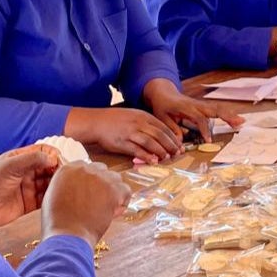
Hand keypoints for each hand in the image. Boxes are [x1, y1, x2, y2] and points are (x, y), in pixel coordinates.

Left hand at [0, 144, 60, 229]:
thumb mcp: (11, 166)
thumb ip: (32, 159)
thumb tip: (54, 157)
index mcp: (20, 159)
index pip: (43, 151)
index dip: (53, 155)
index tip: (58, 162)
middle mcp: (26, 172)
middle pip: (49, 167)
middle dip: (58, 169)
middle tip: (65, 175)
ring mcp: (28, 187)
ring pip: (49, 182)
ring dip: (57, 183)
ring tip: (63, 186)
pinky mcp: (29, 203)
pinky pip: (45, 198)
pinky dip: (53, 197)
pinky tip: (57, 196)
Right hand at [41, 162, 130, 246]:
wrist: (67, 234)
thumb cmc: (59, 221)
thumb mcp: (54, 195)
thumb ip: (68, 185)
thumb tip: (81, 186)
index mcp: (68, 169)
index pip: (87, 167)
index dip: (91, 181)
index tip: (90, 193)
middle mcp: (84, 169)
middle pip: (102, 170)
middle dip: (102, 184)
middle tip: (99, 202)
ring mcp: (100, 178)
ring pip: (115, 178)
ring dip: (114, 191)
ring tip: (107, 208)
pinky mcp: (113, 189)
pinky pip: (126, 190)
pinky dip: (123, 201)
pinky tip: (114, 212)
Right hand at [65, 105, 182, 164]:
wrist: (96, 122)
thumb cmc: (115, 120)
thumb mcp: (133, 116)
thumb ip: (146, 124)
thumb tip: (160, 136)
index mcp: (143, 116)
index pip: (163, 127)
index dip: (173, 137)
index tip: (180, 145)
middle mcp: (138, 123)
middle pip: (160, 135)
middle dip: (171, 145)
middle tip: (177, 153)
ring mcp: (130, 133)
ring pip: (151, 142)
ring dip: (161, 151)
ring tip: (167, 158)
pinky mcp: (122, 143)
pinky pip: (138, 150)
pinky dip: (147, 156)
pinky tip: (154, 161)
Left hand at [143, 78, 241, 143]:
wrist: (163, 92)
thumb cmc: (162, 106)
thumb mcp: (162, 117)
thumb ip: (171, 128)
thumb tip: (180, 142)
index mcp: (186, 107)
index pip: (199, 118)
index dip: (204, 129)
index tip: (208, 140)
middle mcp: (196, 104)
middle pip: (214, 109)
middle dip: (227, 116)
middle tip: (238, 123)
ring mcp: (201, 104)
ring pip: (218, 108)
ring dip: (230, 115)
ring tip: (242, 122)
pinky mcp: (203, 106)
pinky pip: (217, 109)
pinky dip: (227, 114)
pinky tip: (236, 119)